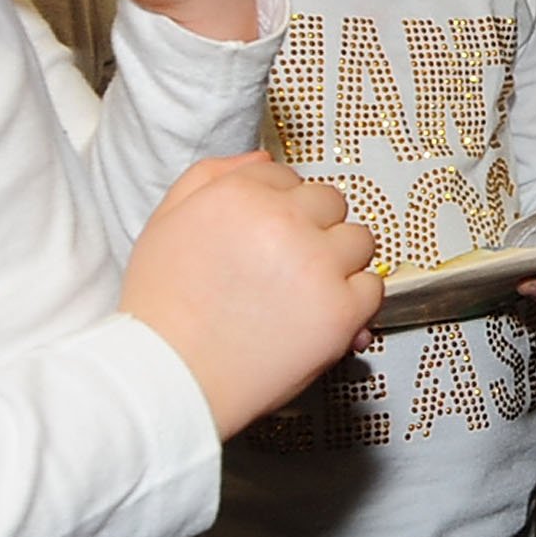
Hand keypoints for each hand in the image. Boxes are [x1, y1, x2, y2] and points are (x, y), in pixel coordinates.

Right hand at [122, 154, 380, 435]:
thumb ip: (212, 177)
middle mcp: (284, 221)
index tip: (267, 234)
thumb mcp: (166, 222)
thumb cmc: (162, 309)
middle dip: (313, 228)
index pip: (286, 175)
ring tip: (304, 290)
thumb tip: (264, 159)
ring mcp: (317, 265)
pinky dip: (354, 302)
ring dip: (339, 260)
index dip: (278, 207)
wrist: (171, 377)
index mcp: (240, 194)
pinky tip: (319, 314)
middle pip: (329, 202)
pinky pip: (372, 287)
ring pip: (359, 240)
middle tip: (287, 264)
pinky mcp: (340, 310)